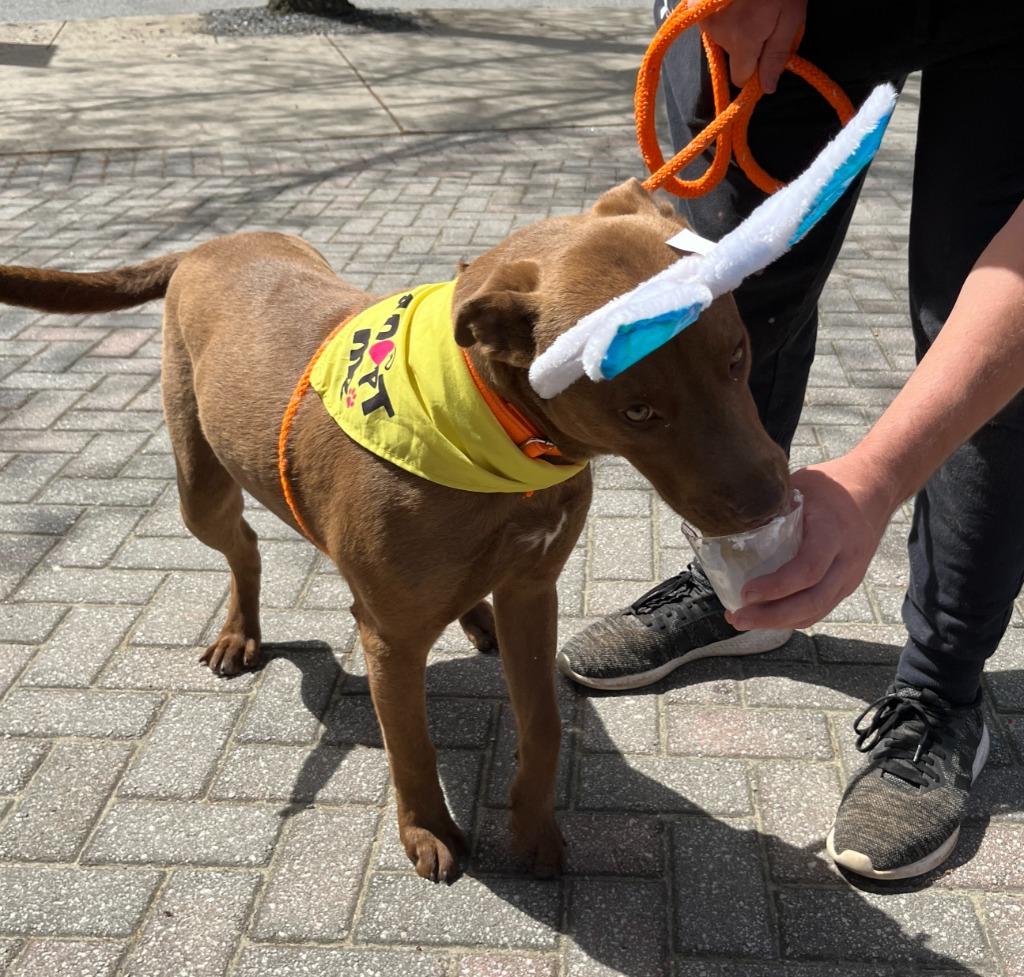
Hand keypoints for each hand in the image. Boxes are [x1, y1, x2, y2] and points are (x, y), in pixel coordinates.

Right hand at [696, 0, 807, 93]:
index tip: (765, 54)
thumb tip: (769, 88)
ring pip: (718, 36)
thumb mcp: (792, 14)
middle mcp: (717, 33)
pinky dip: (720, 12)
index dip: (754, 69)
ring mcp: (702, 17)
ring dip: (731, 24)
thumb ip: (778, 53)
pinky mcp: (693, 3)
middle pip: (730, 54)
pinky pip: (707, 19)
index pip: (741, 77)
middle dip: (744, 43)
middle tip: (761, 15)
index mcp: (743, 40)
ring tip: (746, 1)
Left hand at [725, 454, 896, 630]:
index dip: (777, 586)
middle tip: (737, 617)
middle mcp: (847, 560)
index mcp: (833, 531)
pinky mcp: (846, 584)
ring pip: (817, 611)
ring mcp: (850, 576)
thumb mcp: (801, 485)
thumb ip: (772, 504)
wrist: (876, 489)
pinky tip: (765, 616)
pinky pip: (820, 608)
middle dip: (772, 616)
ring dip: (778, 622)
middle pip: (813, 601)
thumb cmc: (833, 486)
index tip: (746, 592)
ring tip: (742, 619)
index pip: (809, 569)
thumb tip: (727, 515)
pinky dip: (792, 617)